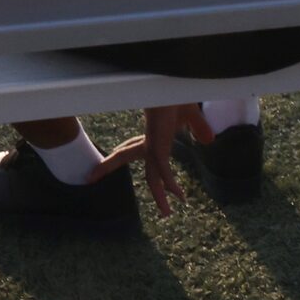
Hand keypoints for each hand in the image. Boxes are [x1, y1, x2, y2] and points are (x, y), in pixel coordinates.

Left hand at [92, 104, 212, 217]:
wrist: (172, 85)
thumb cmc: (179, 94)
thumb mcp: (191, 114)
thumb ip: (198, 128)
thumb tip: (209, 141)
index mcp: (153, 133)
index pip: (134, 146)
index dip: (126, 151)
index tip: (116, 154)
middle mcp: (150, 140)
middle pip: (125, 155)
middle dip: (108, 165)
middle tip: (90, 177)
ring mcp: (155, 145)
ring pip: (149, 174)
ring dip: (158, 195)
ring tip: (166, 214)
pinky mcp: (160, 146)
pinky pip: (163, 171)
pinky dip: (169, 184)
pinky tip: (178, 196)